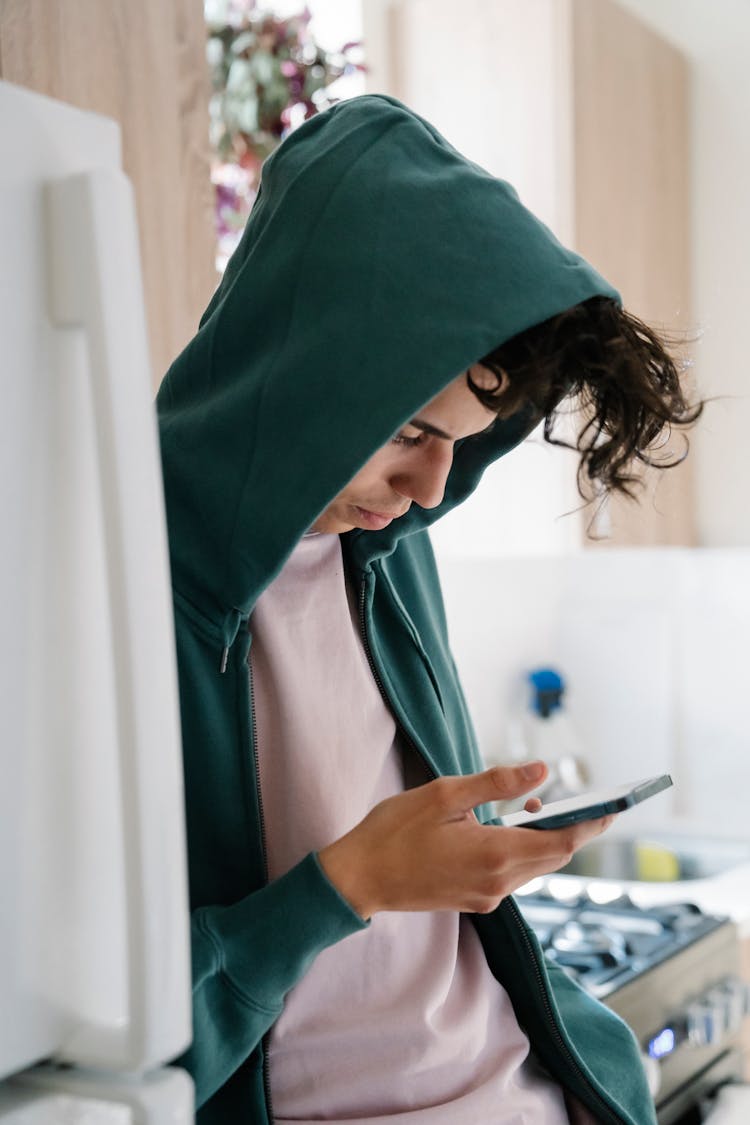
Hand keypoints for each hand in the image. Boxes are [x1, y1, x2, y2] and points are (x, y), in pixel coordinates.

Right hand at [318, 763, 613, 919]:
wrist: (359, 878)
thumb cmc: (395, 831)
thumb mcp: (445, 794)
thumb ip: (497, 784)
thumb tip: (541, 771)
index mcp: (495, 854)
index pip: (563, 842)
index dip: (592, 824)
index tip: (614, 807)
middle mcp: (498, 882)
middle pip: (553, 857)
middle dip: (571, 828)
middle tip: (580, 798)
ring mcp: (486, 896)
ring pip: (534, 866)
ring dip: (542, 838)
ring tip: (531, 805)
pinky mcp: (474, 900)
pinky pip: (512, 874)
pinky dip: (520, 850)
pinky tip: (503, 828)